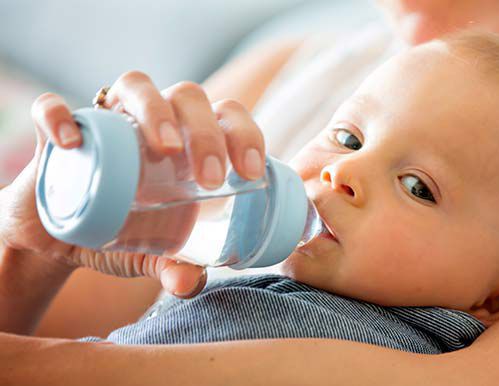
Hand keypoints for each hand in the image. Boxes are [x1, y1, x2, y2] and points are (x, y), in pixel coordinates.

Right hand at [0, 71, 264, 297]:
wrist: (60, 235)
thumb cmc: (123, 229)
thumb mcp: (153, 254)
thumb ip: (174, 267)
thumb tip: (189, 283)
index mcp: (190, 140)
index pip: (227, 117)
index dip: (245, 135)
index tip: (251, 172)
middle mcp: (155, 117)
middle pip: (188, 97)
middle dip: (206, 132)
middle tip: (211, 178)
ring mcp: (108, 116)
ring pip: (136, 85)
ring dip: (155, 110)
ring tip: (164, 148)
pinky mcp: (58, 128)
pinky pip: (54, 107)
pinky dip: (60, 116)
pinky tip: (72, 141)